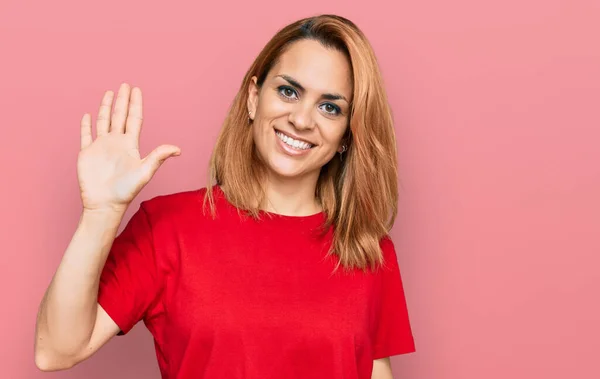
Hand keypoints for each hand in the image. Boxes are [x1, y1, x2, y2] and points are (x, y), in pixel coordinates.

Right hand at [77, 83, 180, 212]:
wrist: (105, 204)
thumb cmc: (126, 190)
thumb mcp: (145, 172)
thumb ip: (159, 157)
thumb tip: (178, 149)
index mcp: (130, 145)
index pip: (134, 119)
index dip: (135, 104)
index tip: (136, 89)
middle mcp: (116, 143)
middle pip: (119, 116)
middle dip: (122, 100)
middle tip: (124, 84)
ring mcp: (101, 147)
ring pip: (103, 121)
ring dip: (105, 107)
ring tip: (109, 93)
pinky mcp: (87, 153)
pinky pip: (86, 135)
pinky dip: (86, 124)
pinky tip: (88, 115)